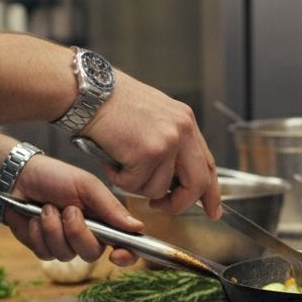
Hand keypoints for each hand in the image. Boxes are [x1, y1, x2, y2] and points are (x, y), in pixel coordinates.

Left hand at [4, 155, 142, 265]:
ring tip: (47, 208)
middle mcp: (87, 235)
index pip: (123, 244)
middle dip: (77, 232)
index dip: (126, 255)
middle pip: (92, 254)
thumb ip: (111, 207)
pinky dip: (38, 233)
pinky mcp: (43, 248)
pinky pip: (45, 254)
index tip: (117, 254)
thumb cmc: (55, 177)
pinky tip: (34, 218)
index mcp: (103, 220)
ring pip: (66, 255)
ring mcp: (64, 244)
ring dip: (53, 229)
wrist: (19, 177)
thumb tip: (137, 227)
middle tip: (68, 209)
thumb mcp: (87, 185)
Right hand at [79, 70, 220, 217]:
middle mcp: (182, 130)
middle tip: (161, 207)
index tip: (213, 210)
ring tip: (120, 163)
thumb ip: (169, 143)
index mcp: (185, 121)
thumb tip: (174, 178)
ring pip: (159, 189)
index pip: (208, 164)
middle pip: (197, 183)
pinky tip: (111, 159)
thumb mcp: (153, 116)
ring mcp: (166, 142)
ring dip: (136, 185)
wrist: (88, 91)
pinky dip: (118, 179)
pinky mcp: (147, 153)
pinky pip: (135, 185)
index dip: (211, 191)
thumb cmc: (111, 102)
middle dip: (179, 204)